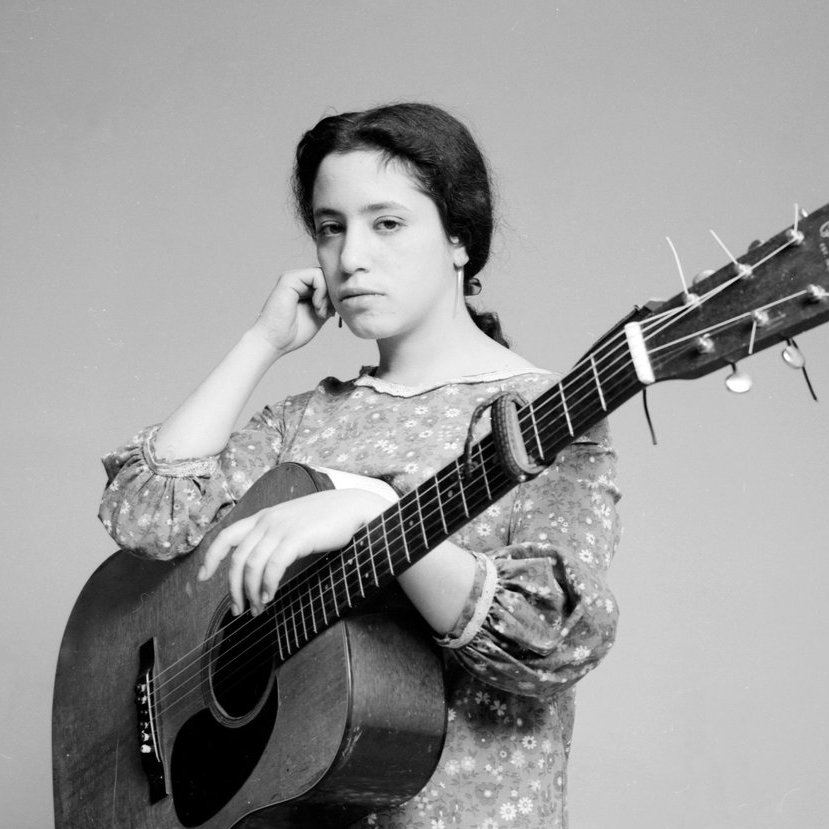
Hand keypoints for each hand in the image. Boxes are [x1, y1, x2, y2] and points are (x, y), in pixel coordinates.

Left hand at [198, 489, 391, 615]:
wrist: (353, 508)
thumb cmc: (327, 519)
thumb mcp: (293, 523)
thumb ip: (275, 537)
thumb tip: (263, 565)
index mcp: (264, 516)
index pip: (226, 536)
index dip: (211, 557)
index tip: (203, 577)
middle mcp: (267, 521)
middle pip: (237, 559)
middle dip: (234, 589)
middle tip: (240, 610)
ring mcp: (281, 528)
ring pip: (252, 566)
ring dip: (252, 593)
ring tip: (259, 609)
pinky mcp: (296, 538)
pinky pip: (273, 567)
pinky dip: (268, 586)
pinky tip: (271, 597)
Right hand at [249, 267, 332, 356]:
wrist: (274, 341)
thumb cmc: (293, 333)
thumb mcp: (319, 315)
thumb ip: (329, 303)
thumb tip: (342, 294)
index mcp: (303, 290)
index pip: (327, 282)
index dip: (333, 296)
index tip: (329, 314)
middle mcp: (297, 282)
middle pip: (326, 276)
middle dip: (331, 296)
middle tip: (325, 314)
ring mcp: (293, 279)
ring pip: (323, 274)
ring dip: (327, 295)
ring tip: (320, 312)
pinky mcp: (289, 279)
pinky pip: (316, 275)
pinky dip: (321, 291)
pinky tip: (316, 306)